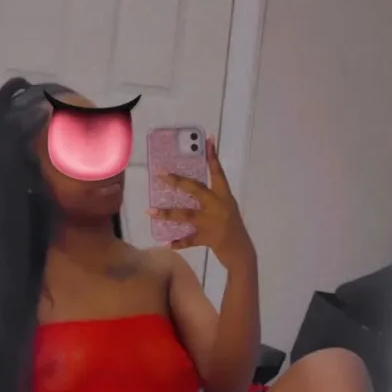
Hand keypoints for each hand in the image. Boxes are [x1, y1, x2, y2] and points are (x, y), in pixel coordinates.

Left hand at [149, 139, 254, 268]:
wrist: (240, 250)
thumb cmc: (233, 226)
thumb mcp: (227, 207)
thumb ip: (213, 197)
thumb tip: (192, 187)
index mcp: (224, 196)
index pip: (218, 173)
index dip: (213, 157)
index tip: (208, 141)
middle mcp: (216, 206)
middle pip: (195, 190)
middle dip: (177, 182)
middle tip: (161, 175)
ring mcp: (210, 222)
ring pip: (185, 215)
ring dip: (167, 214)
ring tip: (150, 211)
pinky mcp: (205, 238)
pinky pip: (189, 240)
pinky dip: (178, 242)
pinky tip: (167, 243)